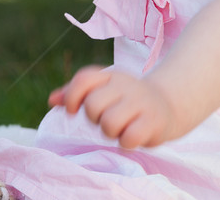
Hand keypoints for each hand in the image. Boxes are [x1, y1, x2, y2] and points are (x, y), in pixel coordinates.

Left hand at [49, 66, 178, 148]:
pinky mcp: (153, 122)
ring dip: (111, 132)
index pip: (84, 79)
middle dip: (95, 118)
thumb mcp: (103, 91)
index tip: (73, 110)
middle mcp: (126, 85)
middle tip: (108, 118)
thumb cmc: (126, 101)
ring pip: (109, 123)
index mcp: (111, 76)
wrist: (168, 105)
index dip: (72, 96)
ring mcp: (141, 102)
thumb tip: (52, 100)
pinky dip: (126, 142)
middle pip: (93, 105)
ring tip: (122, 127)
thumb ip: (76, 94)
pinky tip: (133, 136)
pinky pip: (128, 138)